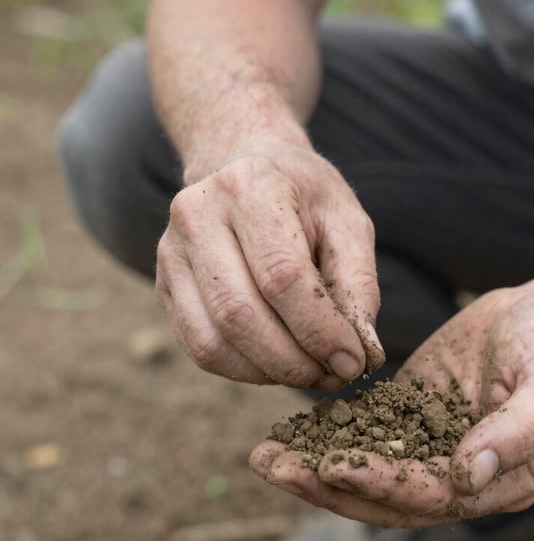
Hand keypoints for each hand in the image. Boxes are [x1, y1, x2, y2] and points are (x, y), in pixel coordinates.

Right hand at [155, 142, 383, 388]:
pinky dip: (244, 370)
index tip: (353, 361)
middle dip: (295, 361)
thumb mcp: (347, 222)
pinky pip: (199, 347)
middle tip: (335, 375)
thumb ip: (359, 284)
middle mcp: (197, 214)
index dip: (320, 330)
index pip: (282, 276)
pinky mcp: (164, 284)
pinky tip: (277, 364)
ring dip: (270, 373)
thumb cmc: (304, 197)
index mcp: (250, 186)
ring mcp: (171, 251)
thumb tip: (362, 353)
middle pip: (241, 314)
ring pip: (214, 340)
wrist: (245, 165)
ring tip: (311, 372)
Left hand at [250, 281, 533, 526]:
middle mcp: (462, 473)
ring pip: (370, 465)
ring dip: (318, 465)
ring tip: (265, 454)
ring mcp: (436, 442)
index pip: (431, 495)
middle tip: (273, 468)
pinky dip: (332, 432)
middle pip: (388, 494)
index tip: (334, 465)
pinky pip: (369, 429)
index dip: (382, 484)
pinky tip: (293, 425)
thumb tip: (468, 475)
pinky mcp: (417, 410)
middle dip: (329, 485)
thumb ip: (519, 431)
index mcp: (501, 480)